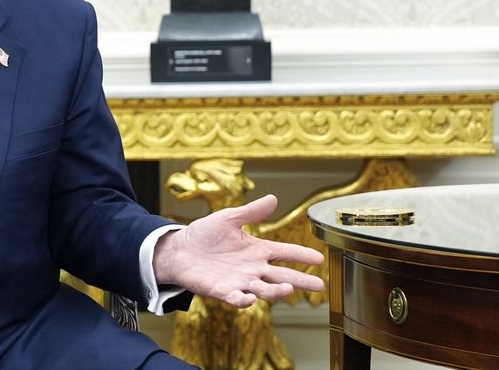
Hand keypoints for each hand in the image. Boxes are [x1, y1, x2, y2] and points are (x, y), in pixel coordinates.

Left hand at [152, 194, 323, 307]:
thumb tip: (273, 198)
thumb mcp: (229, 219)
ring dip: (275, 291)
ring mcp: (239, 281)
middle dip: (301, 281)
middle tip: (319, 285)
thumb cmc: (204, 235)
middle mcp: (252, 268)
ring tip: (287, 288)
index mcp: (256, 250)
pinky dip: (243, 299)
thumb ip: (251, 212)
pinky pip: (236, 298)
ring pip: (263, 289)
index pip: (284, 252)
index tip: (319, 258)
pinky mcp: (222, 290)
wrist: (179, 250)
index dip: (301, 255)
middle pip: (282, 276)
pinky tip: (249, 298)